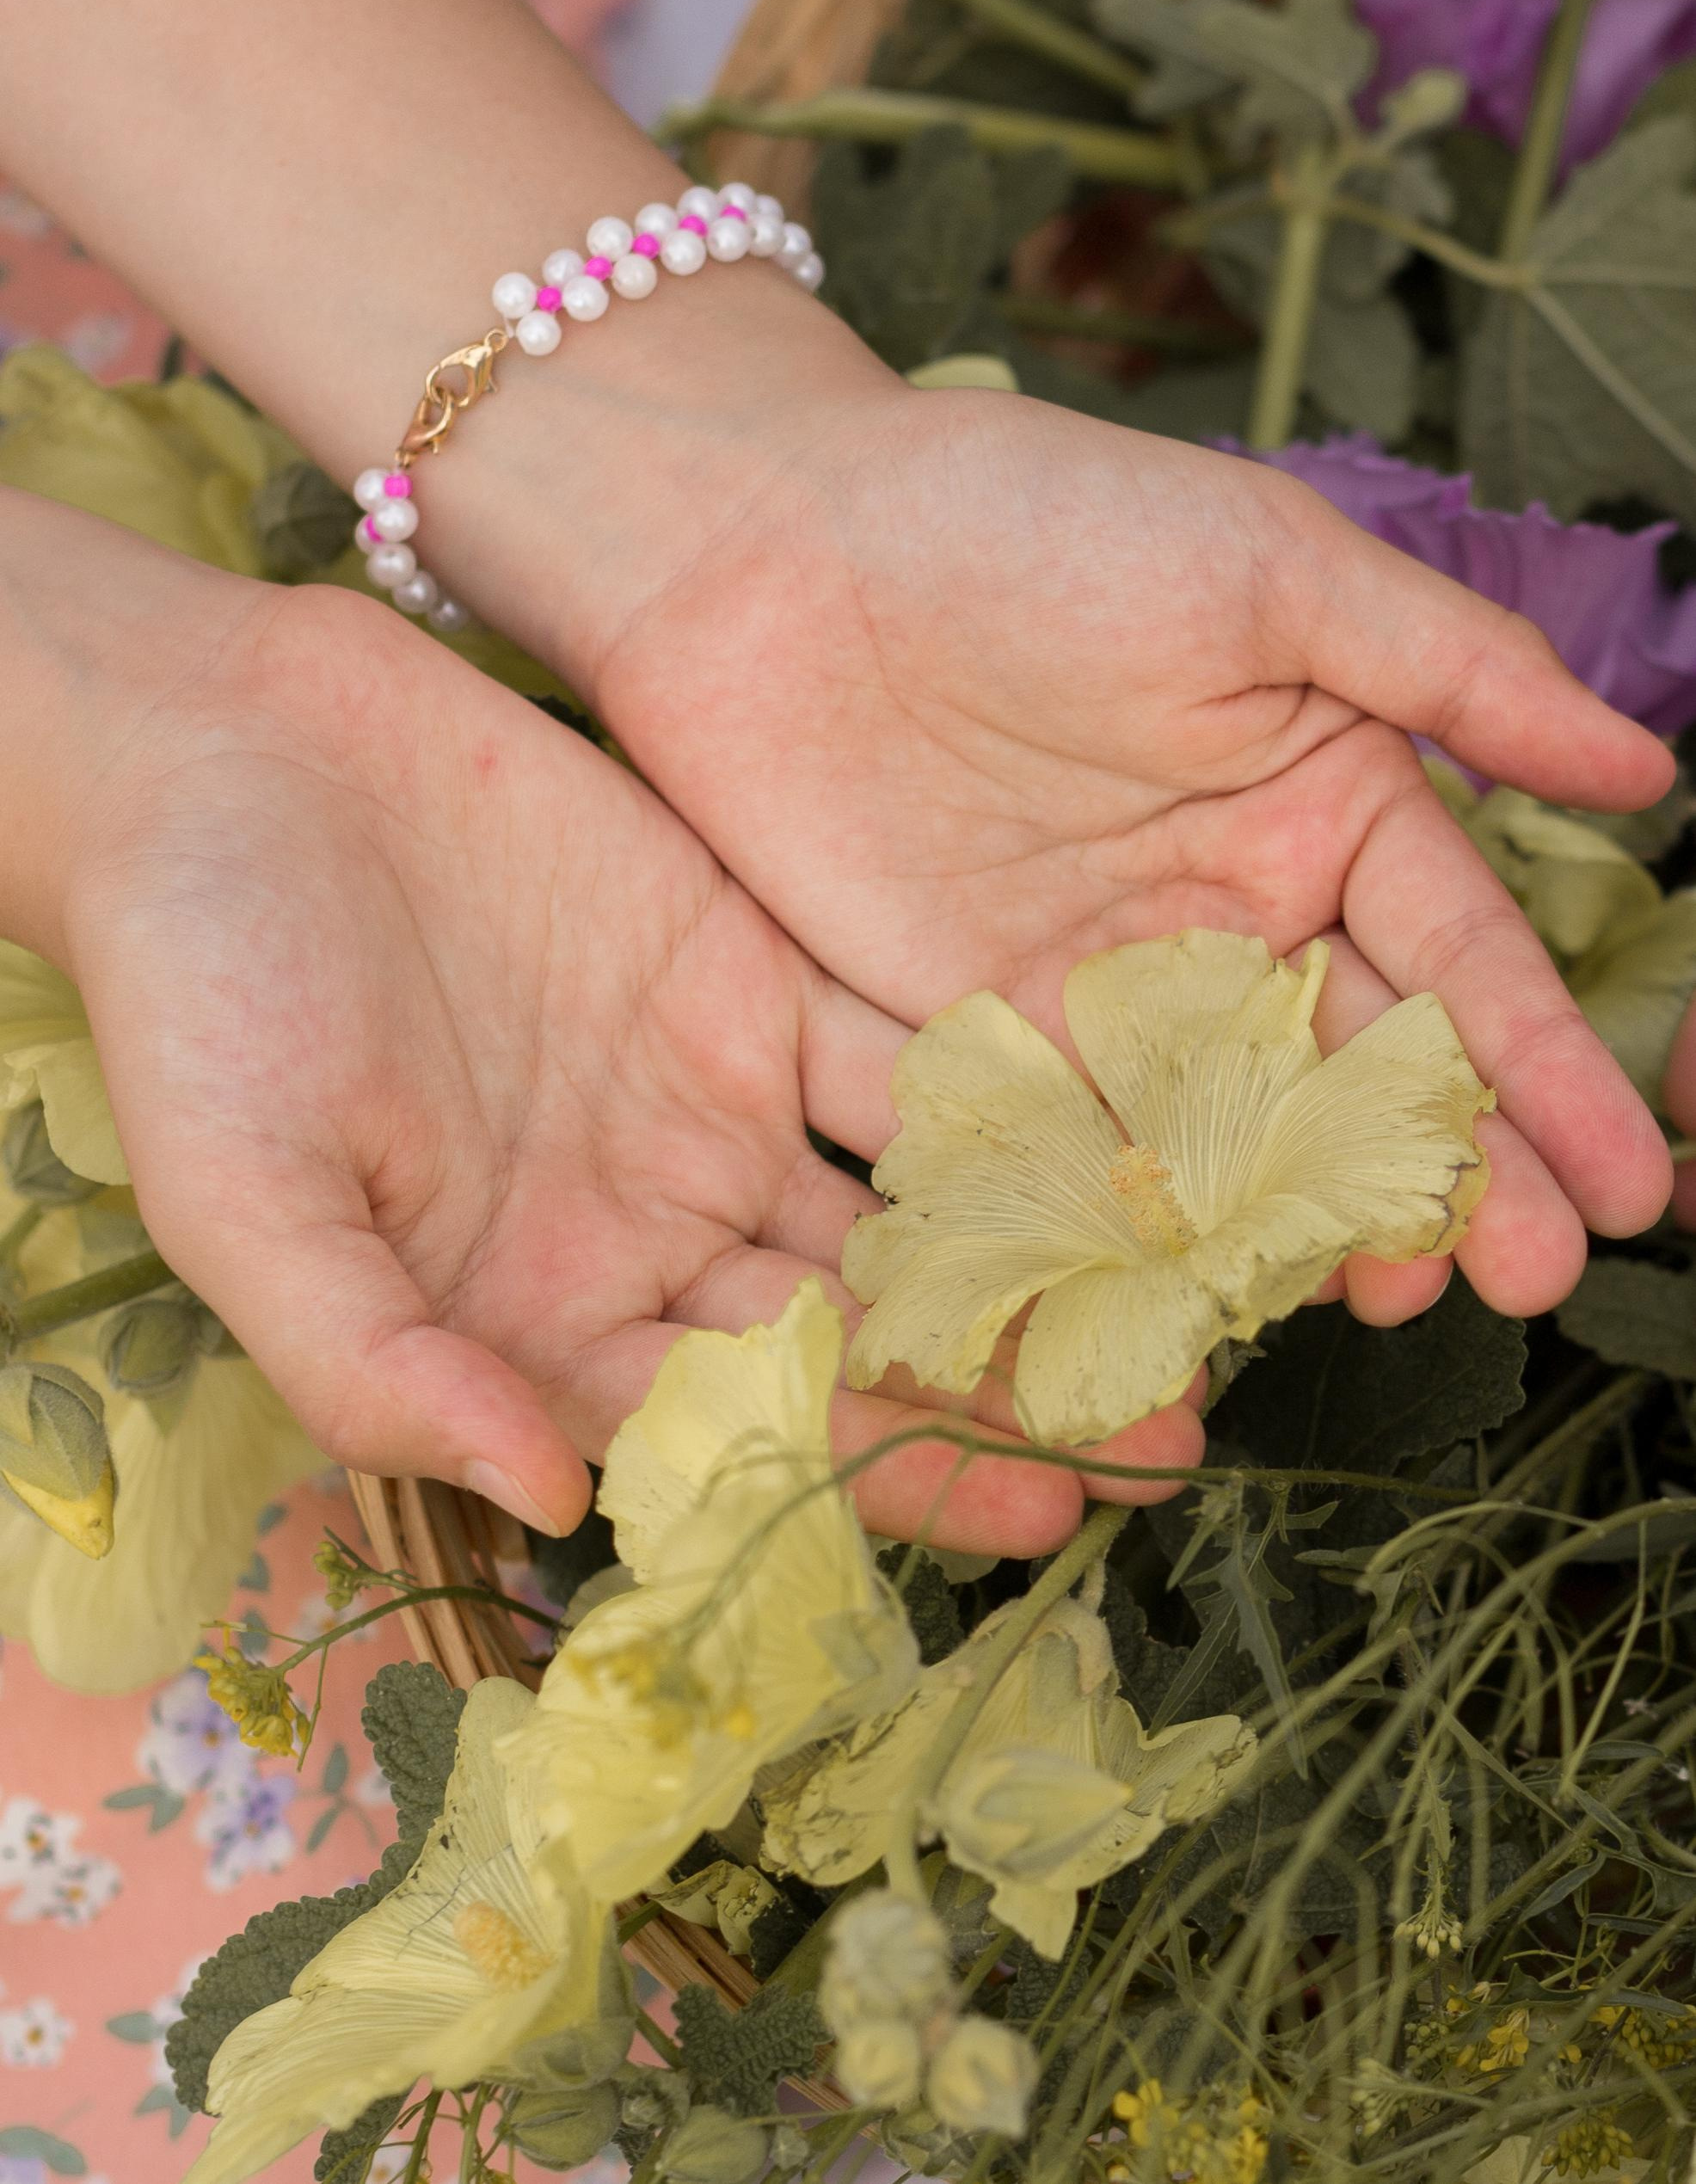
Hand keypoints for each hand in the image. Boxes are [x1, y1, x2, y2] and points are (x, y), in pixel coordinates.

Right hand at [8, 504, 1200, 1546]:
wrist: (220, 754)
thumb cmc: (197, 992)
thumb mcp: (245, 1201)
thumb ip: (377, 1366)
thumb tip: (545, 1503)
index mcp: (533, 1323)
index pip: (736, 1437)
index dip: (881, 1477)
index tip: (1038, 1513)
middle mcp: (646, 1233)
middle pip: (853, 1338)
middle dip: (1004, 1388)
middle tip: (1177, 1428)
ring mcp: (707, 1101)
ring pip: (897, 1207)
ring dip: (1031, 1253)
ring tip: (1188, 1292)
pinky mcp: (743, 971)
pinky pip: (889, 1046)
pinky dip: (997, 1086)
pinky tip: (1119, 1113)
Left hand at [559, 380, 1674, 1322]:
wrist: (766, 543)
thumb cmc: (1026, 515)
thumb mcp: (1265, 564)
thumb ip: (1451, 669)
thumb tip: (1646, 771)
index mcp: (1322, 806)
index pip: (1459, 964)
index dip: (1543, 1074)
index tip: (1626, 1185)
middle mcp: (1226, 922)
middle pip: (1362, 1081)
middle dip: (1451, 1181)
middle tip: (1521, 1280)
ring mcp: (1098, 997)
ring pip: (1231, 1146)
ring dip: (1311, 1231)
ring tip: (1391, 1302)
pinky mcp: (967, 1045)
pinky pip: (1068, 1160)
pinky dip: (1132, 1235)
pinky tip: (1193, 1304)